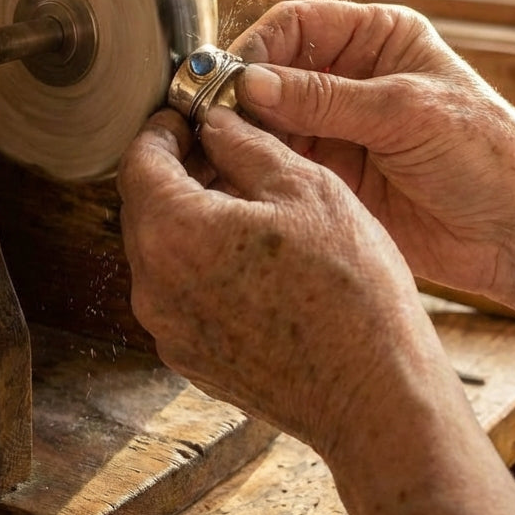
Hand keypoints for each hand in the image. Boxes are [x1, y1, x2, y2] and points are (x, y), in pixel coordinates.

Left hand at [117, 104, 445, 456]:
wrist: (375, 396)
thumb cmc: (351, 290)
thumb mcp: (306, 189)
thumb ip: (246, 145)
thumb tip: (215, 124)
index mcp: (174, 234)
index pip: (139, 162)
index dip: (161, 131)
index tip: (187, 118)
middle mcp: (154, 287)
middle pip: (143, 207)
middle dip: (176, 170)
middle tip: (220, 150)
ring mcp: (168, 330)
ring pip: (160, 250)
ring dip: (188, 216)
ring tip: (243, 200)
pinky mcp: (190, 358)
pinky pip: (178, 291)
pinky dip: (199, 261)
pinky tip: (248, 253)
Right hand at [229, 0, 514, 300]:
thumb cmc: (487, 154)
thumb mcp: (404, 113)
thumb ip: (324, 99)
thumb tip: (249, 84)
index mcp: (377, 39)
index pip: (296, 26)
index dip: (257, 48)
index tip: (229, 81)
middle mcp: (350, 78)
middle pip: (273, 73)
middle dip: (241, 95)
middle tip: (209, 122)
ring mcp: (338, 129)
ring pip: (268, 121)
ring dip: (242, 134)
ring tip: (217, 153)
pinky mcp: (331, 175)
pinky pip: (279, 163)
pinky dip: (255, 169)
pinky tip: (237, 178)